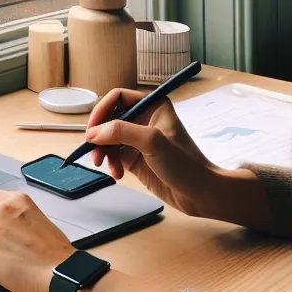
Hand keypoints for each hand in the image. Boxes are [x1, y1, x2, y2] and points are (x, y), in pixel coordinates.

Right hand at [82, 88, 243, 222]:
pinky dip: (111, 164)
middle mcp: (144, 119)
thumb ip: (122, 132)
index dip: (102, 110)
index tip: (92, 129)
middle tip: (94, 152)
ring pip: (108, 139)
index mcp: (153, 106)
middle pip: (109, 119)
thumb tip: (93, 132)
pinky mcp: (135, 158)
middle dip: (99, 136)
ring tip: (107, 167)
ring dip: (103, 153)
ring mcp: (139, 140)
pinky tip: (118, 174)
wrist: (200, 193)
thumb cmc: (185, 163)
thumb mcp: (153, 142)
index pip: (118, 98)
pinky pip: (113, 156)